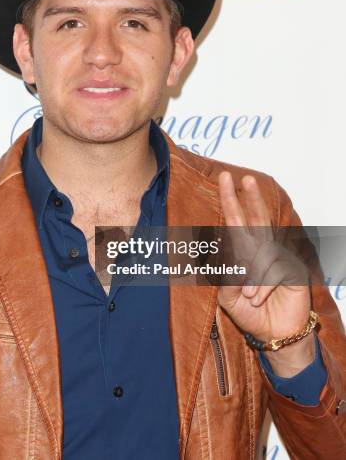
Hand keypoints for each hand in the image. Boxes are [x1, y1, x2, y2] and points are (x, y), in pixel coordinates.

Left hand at [217, 171, 314, 375]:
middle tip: (243, 178)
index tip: (227, 180)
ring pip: (262, 251)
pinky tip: (257, 298)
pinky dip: (262, 286)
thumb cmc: (250, 312)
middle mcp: (262, 250)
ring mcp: (279, 258)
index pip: (236, 221)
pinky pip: (273, 270)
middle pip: (256, 218)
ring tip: (247, 295)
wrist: (273, 335)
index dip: (231, 200)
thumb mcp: (227, 296)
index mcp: (245, 251)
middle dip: (249, 197)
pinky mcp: (293, 270)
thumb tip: (220, 251)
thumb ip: (223, 275)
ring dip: (250, 274)